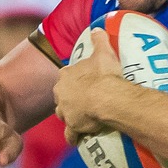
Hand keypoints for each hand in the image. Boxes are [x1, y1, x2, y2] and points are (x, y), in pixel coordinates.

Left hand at [53, 27, 131, 143]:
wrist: (106, 97)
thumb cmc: (104, 74)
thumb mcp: (103, 52)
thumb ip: (99, 39)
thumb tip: (97, 28)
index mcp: (65, 76)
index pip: (65, 77)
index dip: (74, 80)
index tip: (83, 83)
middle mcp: (61, 94)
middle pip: (62, 97)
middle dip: (69, 99)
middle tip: (84, 101)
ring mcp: (65, 111)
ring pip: (64, 115)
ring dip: (70, 117)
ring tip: (82, 118)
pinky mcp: (72, 126)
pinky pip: (70, 135)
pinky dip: (73, 137)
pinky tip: (78, 139)